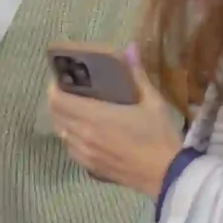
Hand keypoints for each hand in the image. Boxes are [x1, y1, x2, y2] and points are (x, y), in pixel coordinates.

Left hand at [47, 68, 183, 196]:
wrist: (168, 175)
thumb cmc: (160, 135)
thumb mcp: (152, 102)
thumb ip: (136, 74)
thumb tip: (130, 46)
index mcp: (95, 116)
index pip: (58, 100)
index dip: (54, 87)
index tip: (61, 78)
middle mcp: (83, 136)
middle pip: (55, 116)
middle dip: (57, 101)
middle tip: (69, 91)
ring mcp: (85, 155)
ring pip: (61, 134)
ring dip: (63, 120)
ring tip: (76, 111)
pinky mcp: (91, 168)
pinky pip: (71, 149)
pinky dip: (72, 138)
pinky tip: (86, 133)